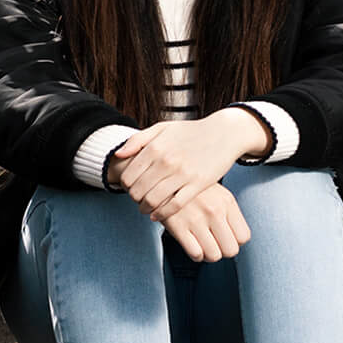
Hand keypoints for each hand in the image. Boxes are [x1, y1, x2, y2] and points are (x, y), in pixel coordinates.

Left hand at [110, 109, 270, 220]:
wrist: (224, 133)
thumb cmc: (191, 131)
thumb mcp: (163, 128)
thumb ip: (138, 140)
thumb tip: (119, 155)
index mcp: (155, 147)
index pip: (128, 176)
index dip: (125, 186)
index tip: (130, 187)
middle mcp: (166, 161)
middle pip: (138, 191)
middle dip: (134, 198)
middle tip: (137, 199)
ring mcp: (182, 174)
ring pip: (153, 200)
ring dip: (145, 208)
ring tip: (145, 208)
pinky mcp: (197, 184)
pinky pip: (174, 205)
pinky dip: (162, 213)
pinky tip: (158, 214)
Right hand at [162, 184, 250, 261]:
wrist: (164, 178)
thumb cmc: (193, 189)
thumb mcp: (218, 193)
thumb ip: (229, 213)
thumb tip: (237, 237)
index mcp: (226, 202)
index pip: (244, 236)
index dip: (235, 241)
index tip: (227, 239)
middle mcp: (214, 211)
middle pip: (231, 250)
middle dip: (223, 251)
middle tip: (216, 245)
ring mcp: (196, 219)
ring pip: (213, 255)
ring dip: (209, 255)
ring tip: (203, 246)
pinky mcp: (178, 226)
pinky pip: (195, 254)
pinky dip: (195, 255)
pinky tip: (192, 246)